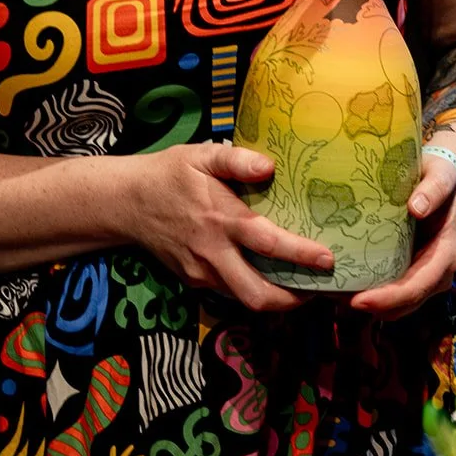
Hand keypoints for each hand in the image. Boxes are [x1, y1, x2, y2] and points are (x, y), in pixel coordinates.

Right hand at [125, 142, 333, 311]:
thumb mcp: (200, 155)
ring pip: (244, 299)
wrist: (127, 202)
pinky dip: (252, 289)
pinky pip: (229, 292)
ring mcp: (202, 272)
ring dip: (275, 298)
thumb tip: (268, 166)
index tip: (328, 259)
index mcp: (221, 219)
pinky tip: (268, 276)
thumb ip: (236, 160)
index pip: (268, 242)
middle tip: (319, 289)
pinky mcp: (194, 281)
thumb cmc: (170, 173)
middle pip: (256, 294)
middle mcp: (213, 253)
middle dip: (292, 300)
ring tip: (302, 285)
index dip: (300, 255)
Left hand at [346, 151, 455, 318]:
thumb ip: (433, 190)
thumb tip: (416, 208)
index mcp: (447, 254)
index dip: (390, 298)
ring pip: (399, 304)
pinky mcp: (412, 271)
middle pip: (407, 302)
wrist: (440, 179)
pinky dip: (373, 295)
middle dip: (374, 307)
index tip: (359, 301)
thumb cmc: (440, 175)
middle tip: (336, 300)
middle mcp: (439, 272)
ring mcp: (426, 275)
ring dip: (371, 305)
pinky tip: (346, 286)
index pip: (419, 286)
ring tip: (335, 296)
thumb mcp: (440, 175)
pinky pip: (394, 293)